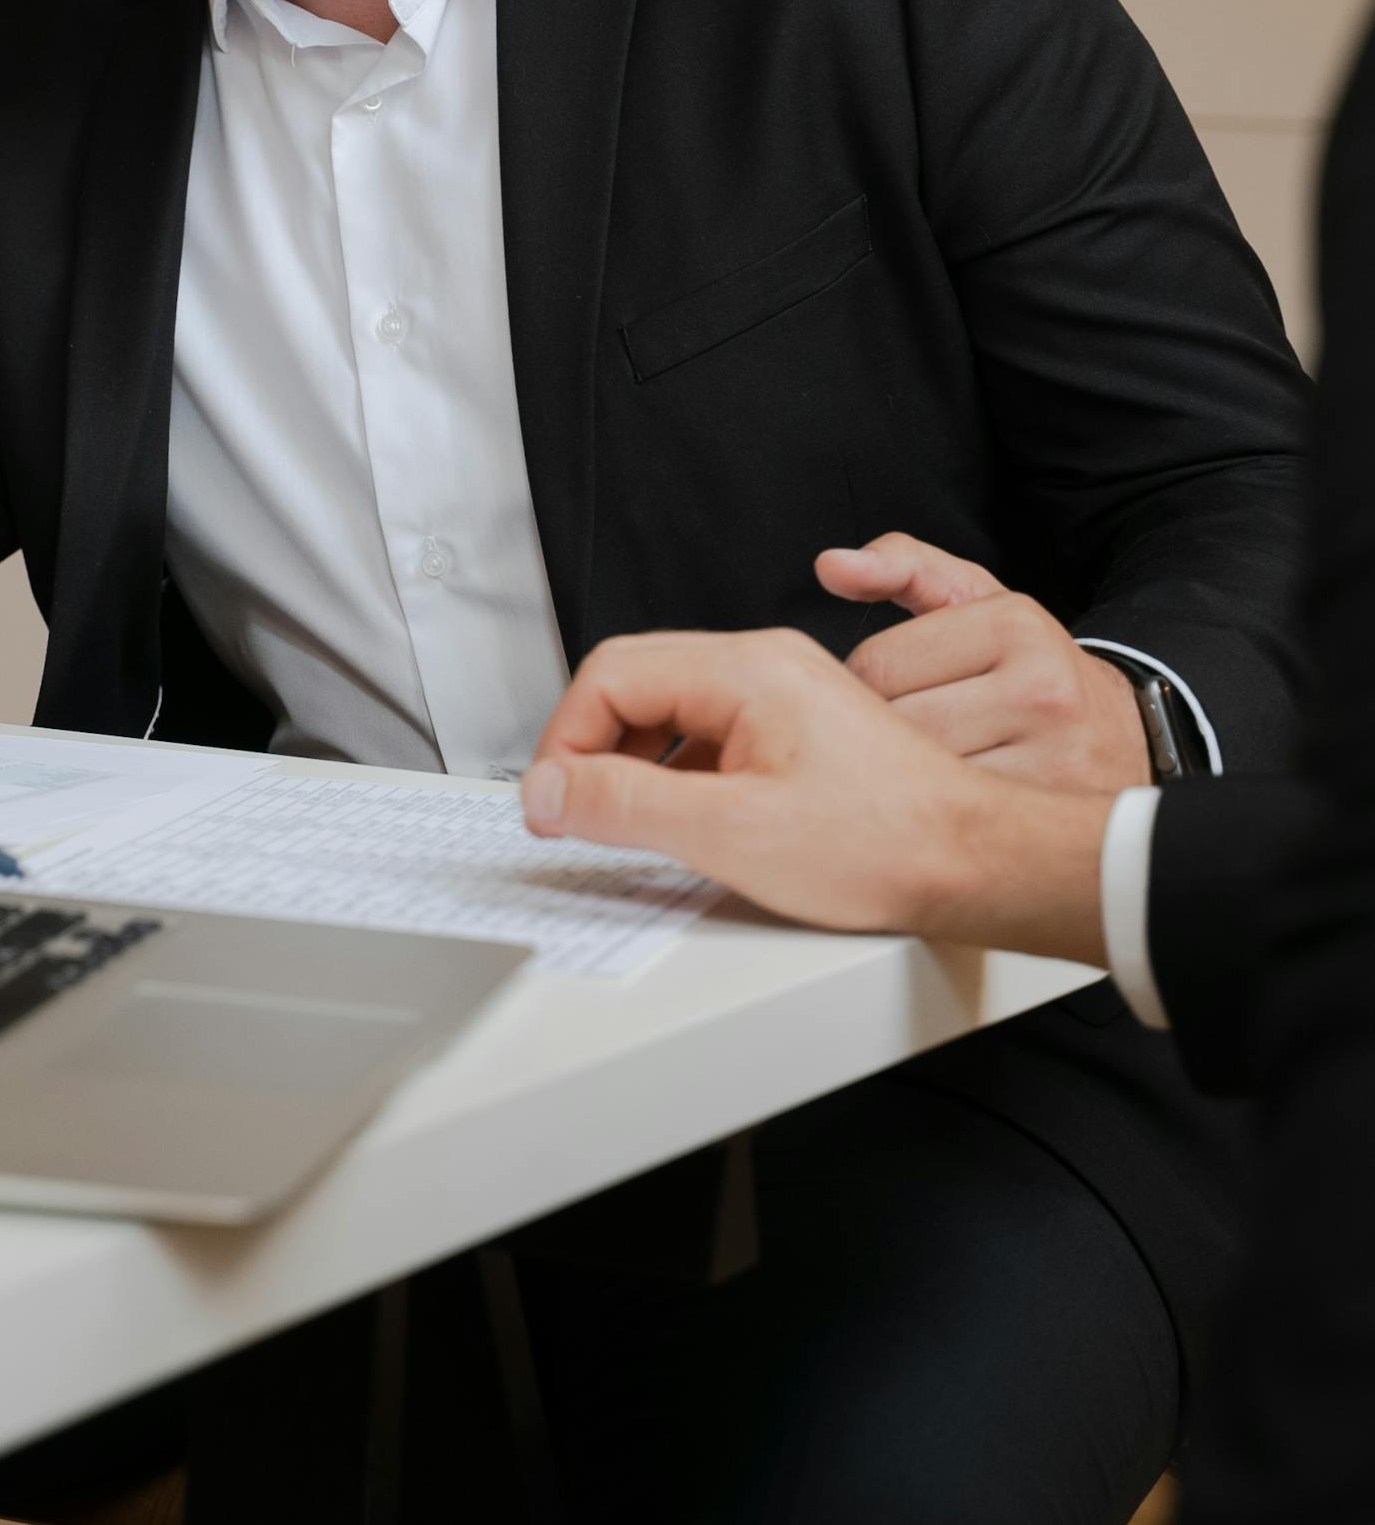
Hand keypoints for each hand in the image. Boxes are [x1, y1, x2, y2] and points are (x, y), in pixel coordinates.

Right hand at [520, 627, 1109, 958]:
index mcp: (746, 668)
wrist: (975, 860)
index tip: (552, 802)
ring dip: (632, 764)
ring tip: (624, 825)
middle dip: (591, 749)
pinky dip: (676, 774)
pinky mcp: (798, 730)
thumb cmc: (884, 842)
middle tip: (573, 815)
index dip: (565, 740)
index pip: (611, 674)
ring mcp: (785, 694)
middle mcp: (765, 664)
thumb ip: (624, 805)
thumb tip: (549, 791)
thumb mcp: (730, 833)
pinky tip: (684, 824)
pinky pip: (709, 734)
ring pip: (672, 710)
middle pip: (637, 682)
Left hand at [816, 534, 1150, 795]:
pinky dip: (939, 824)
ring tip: (925, 776)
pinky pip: (954, 829)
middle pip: (895, 728)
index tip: (889, 699)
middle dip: (877, 740)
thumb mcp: (976, 602)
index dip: (861, 689)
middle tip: (898, 743)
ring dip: (905, 786)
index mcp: (1014, 624)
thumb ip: (903, 567)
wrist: (1123, 735)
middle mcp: (1043, 689)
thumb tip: (831, 565)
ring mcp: (1057, 760)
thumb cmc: (1026, 666)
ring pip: (920, 784)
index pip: (876, 666)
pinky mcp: (1055, 818)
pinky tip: (954, 810)